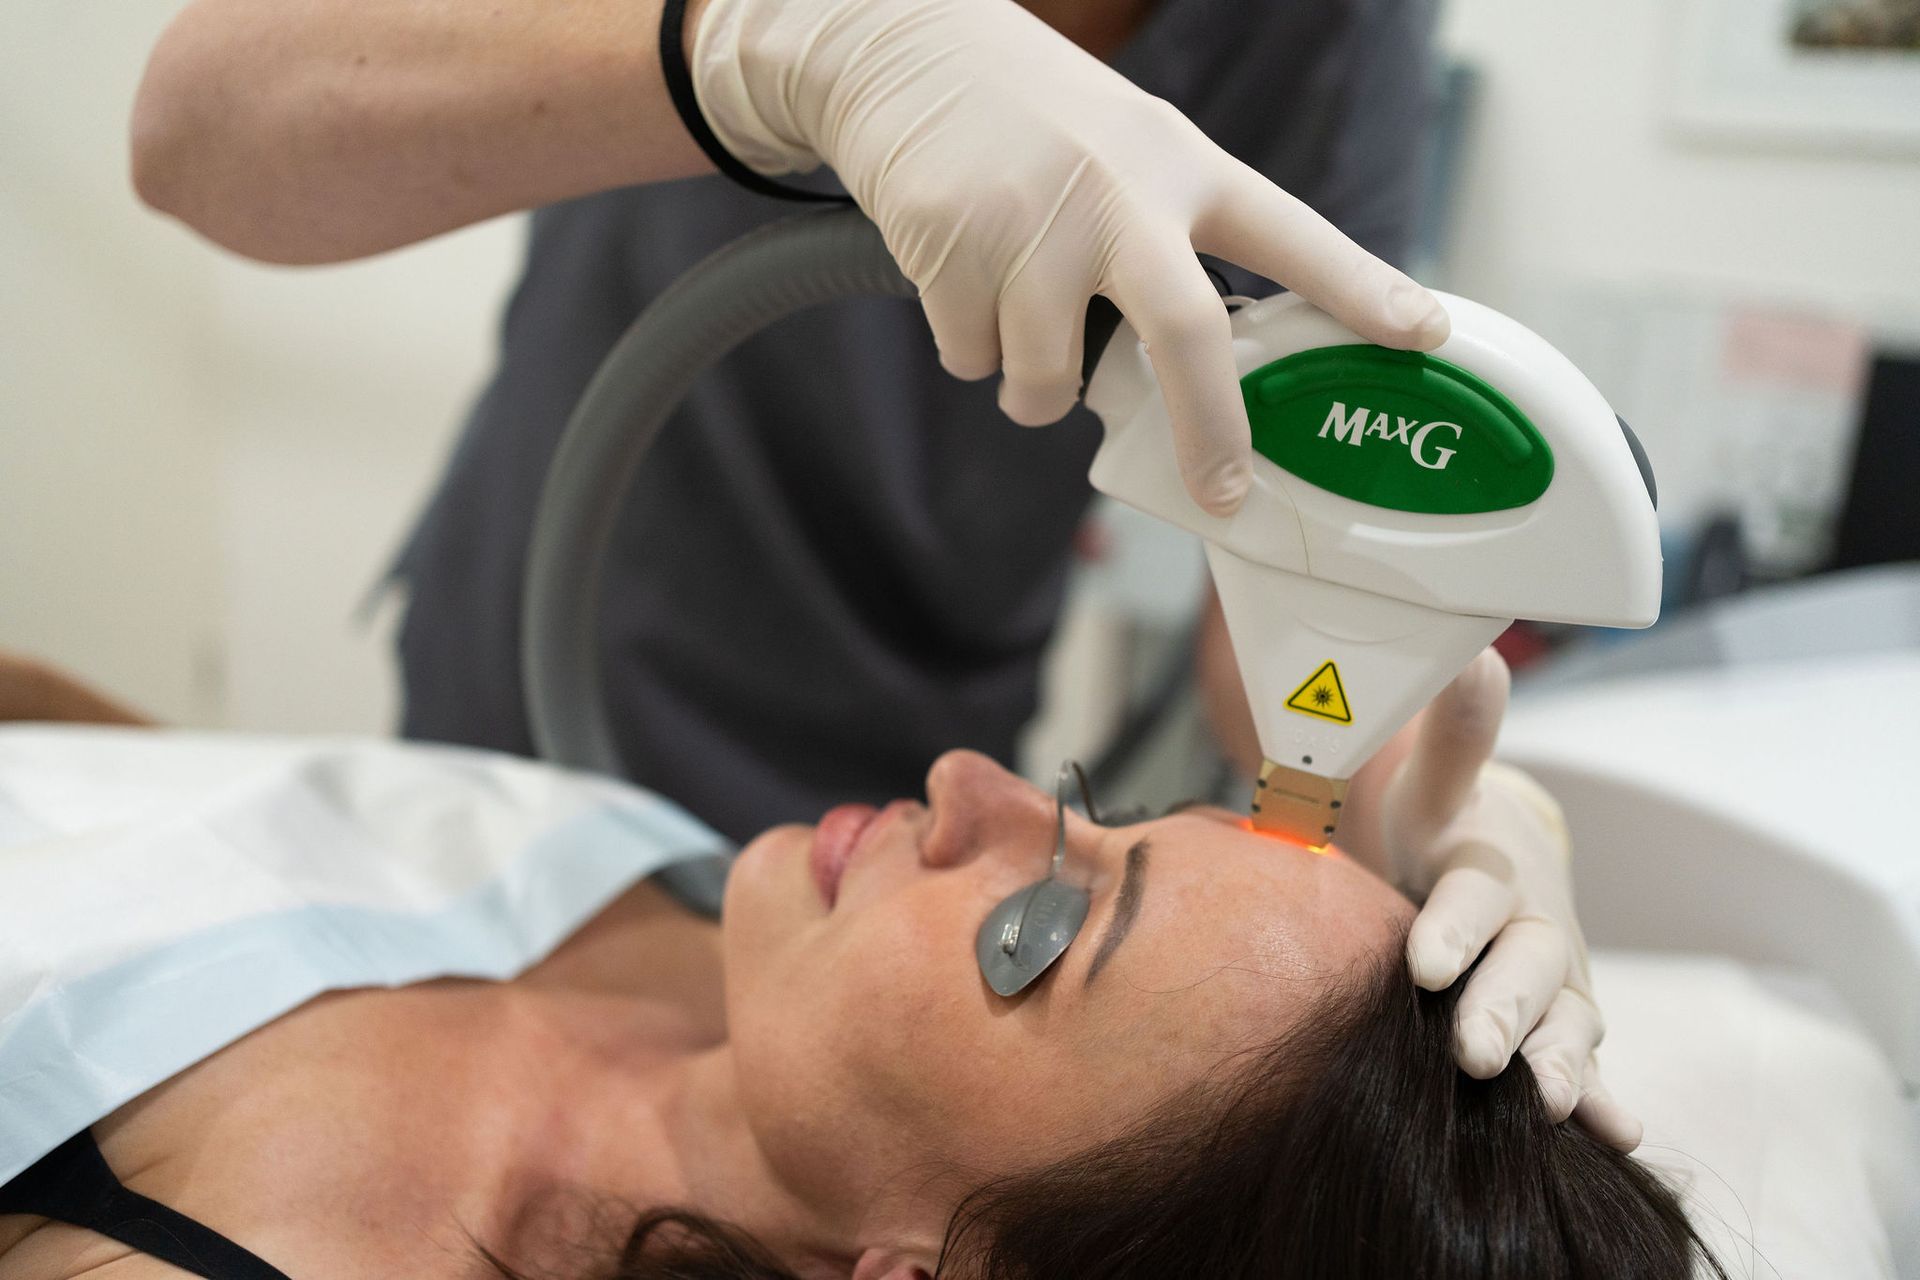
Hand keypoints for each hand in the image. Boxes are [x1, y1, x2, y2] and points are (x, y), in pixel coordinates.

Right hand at [689, 0, 1448, 515]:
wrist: (903, 50)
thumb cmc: (1032, 117)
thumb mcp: (1127, 147)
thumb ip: (1169, 238)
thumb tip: (1201, 374)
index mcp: (1180, 165)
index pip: (1290, 234)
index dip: (1360, 289)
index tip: (1423, 336)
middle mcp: (1118, 193)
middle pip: (1184, 337)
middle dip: (1210, 432)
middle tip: (1223, 492)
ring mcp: (1033, 221)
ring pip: (1047, 380)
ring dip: (1033, 389)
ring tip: (1020, 327)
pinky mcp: (954, 245)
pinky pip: (972, 359)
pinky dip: (968, 348)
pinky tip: (964, 277)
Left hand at [1348, 649, 1639, 1149]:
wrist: (1491, 860)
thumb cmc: (1442, 826)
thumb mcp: (1434, 786)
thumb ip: (1452, 734)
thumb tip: (1476, 656)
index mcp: (1491, 867)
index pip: (1473, 896)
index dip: (1453, 927)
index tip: (1426, 963)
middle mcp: (1535, 927)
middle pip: (1524, 970)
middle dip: (1502, 1011)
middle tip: (1474, 1054)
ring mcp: (1556, 981)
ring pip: (1564, 1025)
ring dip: (1557, 1063)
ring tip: (1544, 1098)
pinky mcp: (1561, 1025)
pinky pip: (1586, 1066)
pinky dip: (1602, 1100)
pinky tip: (1616, 1134)